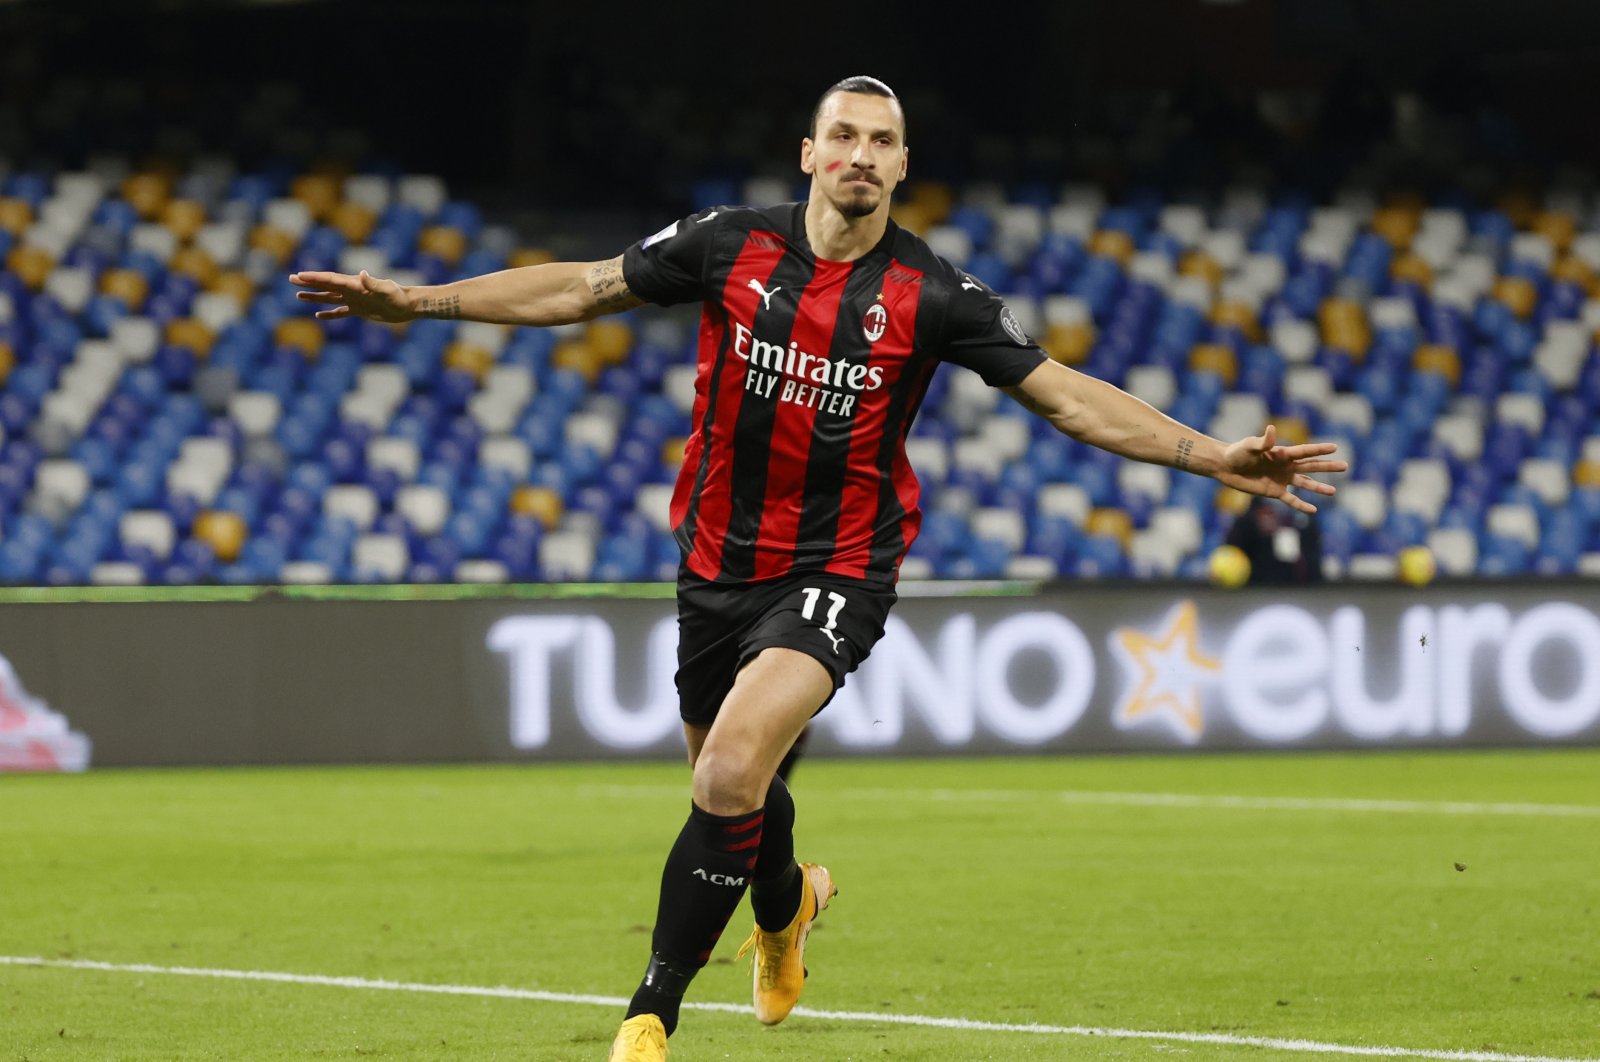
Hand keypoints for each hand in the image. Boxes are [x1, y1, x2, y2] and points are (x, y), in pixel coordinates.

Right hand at [288, 270, 412, 321]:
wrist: (409, 305)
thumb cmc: (399, 296)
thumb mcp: (387, 290)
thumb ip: (374, 283)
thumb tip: (362, 274)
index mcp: (355, 284)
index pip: (331, 279)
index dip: (314, 277)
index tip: (299, 276)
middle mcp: (352, 290)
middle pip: (326, 285)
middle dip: (308, 283)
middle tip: (291, 279)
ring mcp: (355, 300)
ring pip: (330, 298)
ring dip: (314, 296)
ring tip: (298, 295)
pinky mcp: (360, 311)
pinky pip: (340, 312)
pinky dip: (330, 314)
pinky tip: (318, 315)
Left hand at [1217, 424, 1346, 513]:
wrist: (1226, 466)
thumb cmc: (1237, 452)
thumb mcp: (1249, 446)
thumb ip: (1262, 442)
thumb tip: (1271, 430)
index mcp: (1282, 453)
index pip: (1305, 451)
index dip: (1319, 449)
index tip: (1335, 447)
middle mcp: (1286, 466)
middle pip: (1311, 466)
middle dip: (1327, 467)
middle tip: (1345, 466)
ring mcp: (1282, 479)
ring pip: (1305, 483)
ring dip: (1318, 487)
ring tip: (1333, 492)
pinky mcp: (1274, 491)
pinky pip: (1291, 500)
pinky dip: (1301, 505)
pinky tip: (1313, 510)